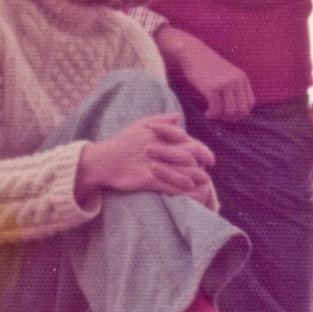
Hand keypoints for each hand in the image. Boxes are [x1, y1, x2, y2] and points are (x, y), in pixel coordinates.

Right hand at [76, 114, 216, 207]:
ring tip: (205, 185)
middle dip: (202, 164)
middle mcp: (159, 149)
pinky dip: (181, 190)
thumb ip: (160, 121)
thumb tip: (177, 117)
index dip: (202, 150)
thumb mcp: (139, 126)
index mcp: (160, 136)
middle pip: (189, 156)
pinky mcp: (146, 180)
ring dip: (195, 179)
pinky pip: (169, 186)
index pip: (187, 141)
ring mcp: (153, 165)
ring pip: (182, 172)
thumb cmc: (122, 142)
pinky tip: (189, 194)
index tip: (209, 159)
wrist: (103, 160)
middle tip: (209, 172)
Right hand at [155, 25, 254, 120]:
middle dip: (232, 118)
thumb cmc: (207, 66)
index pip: (250, 103)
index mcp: (242, 78)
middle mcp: (236, 81)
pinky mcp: (212, 88)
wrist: (193, 53)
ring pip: (230, 112)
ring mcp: (225, 84)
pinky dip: (212, 115)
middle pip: (242, 110)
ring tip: (213, 113)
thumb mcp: (227, 74)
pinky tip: (207, 113)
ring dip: (221, 117)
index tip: (230, 115)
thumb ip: (234, 88)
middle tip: (221, 116)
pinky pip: (216, 110)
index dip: (242, 113)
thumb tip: (237, 112)